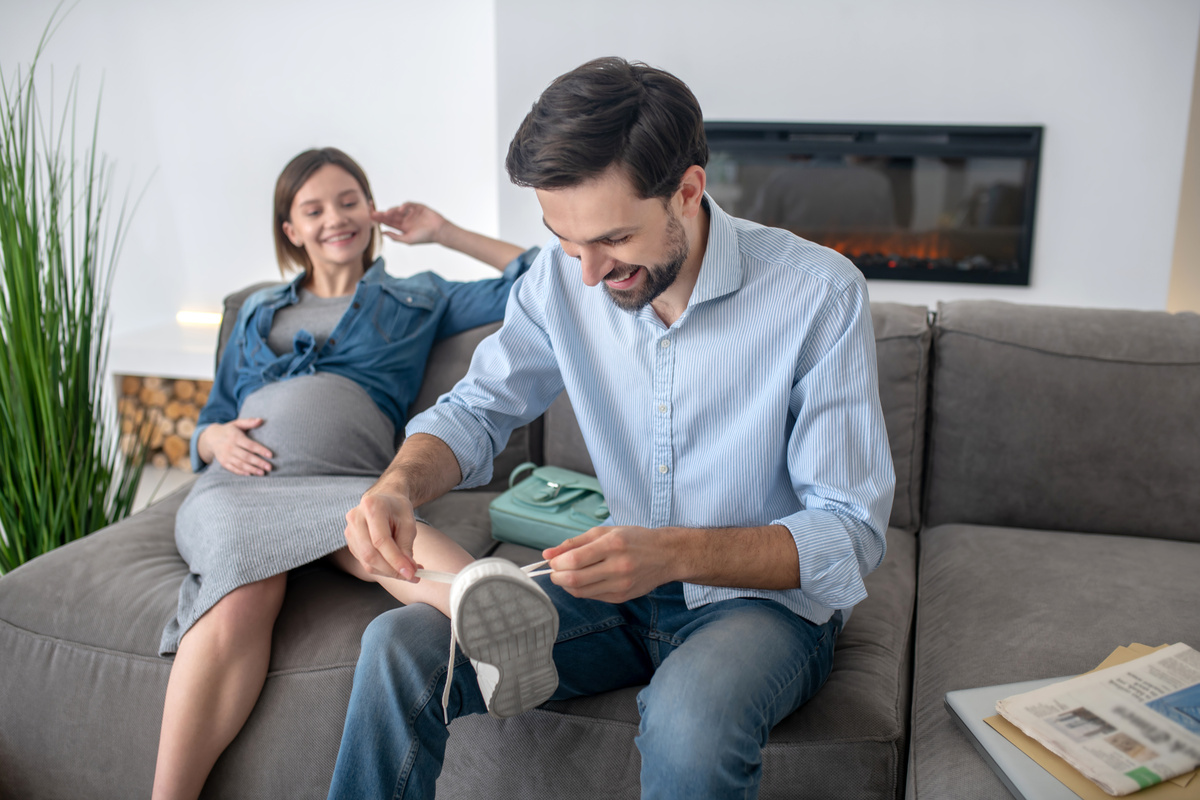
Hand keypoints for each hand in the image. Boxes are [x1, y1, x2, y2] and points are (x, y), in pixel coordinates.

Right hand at [199, 418, 273, 474]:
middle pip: (246, 456)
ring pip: (240, 464)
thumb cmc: (229, 430)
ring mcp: (226, 456)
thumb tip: (261, 420)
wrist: (211, 438)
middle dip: (259, 462)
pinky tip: (250, 474)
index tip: (271, 455)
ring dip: (252, 469)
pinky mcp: (223, 462)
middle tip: (269, 467)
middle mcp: (230, 447)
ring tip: (262, 473)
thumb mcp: (237, 423)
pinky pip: (233, 469)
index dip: (261, 450)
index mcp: (235, 437)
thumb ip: (249, 422)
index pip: (250, 445)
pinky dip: (241, 472)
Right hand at [343, 490, 421, 581]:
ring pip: (367, 562)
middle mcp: (355, 518)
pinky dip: (382, 568)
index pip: (381, 540)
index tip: (411, 573)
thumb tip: (409, 571)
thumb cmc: (397, 509)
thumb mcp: (408, 522)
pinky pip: (365, 562)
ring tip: (407, 570)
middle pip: (370, 554)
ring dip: (388, 572)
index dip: (395, 560)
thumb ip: (407, 546)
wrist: (384, 500)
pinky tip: (395, 565)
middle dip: (392, 570)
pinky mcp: (350, 543)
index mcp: (371, 507)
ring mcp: (350, 531)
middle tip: (412, 576)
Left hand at [371, 202, 450, 245]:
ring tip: (387, 213)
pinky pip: (409, 204)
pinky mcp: (418, 207)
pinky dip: (404, 206)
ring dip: (392, 211)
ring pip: (398, 209)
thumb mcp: (408, 240)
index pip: (388, 222)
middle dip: (381, 213)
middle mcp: (405, 219)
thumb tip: (382, 232)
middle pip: (390, 215)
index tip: (371, 217)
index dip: (380, 219)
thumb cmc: (425, 237)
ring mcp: (411, 213)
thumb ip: (395, 237)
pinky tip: (401, 209)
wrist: (439, 232)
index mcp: (402, 227)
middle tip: (372, 212)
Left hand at [543, 526, 677, 603]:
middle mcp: (618, 566)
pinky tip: (583, 580)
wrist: (666, 555)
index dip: (557, 563)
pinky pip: (592, 596)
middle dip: (557, 577)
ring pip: (581, 592)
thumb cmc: (634, 539)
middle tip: (555, 571)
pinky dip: (581, 590)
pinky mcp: (622, 597)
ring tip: (567, 575)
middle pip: (575, 579)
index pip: (575, 560)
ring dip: (567, 585)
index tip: (552, 561)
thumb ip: (574, 543)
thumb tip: (547, 554)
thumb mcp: (604, 532)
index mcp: (613, 545)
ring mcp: (621, 585)